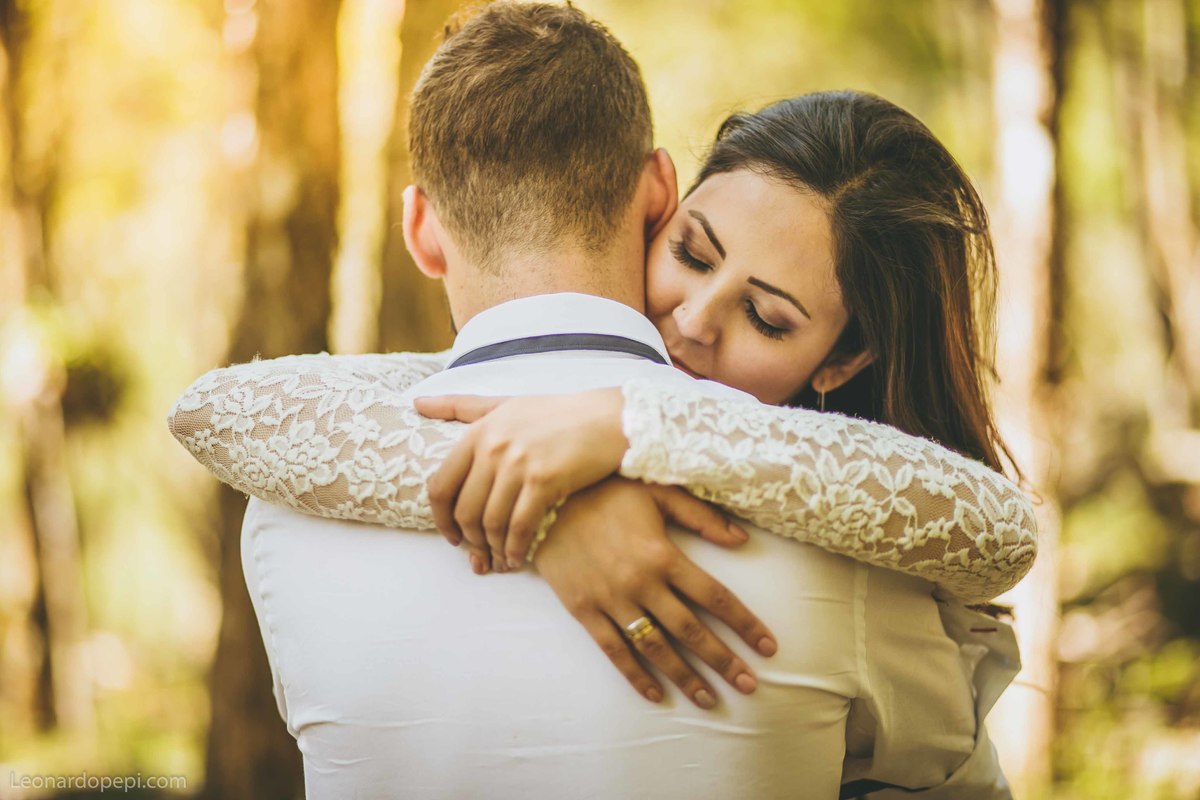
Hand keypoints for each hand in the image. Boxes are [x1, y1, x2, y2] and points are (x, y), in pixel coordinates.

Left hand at [414, 389, 627, 571]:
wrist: (609, 419)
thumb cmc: (557, 414)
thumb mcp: (505, 404)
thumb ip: (461, 406)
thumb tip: (418, 403)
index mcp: (479, 431)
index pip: (441, 485)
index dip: (440, 518)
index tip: (451, 535)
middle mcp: (493, 447)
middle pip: (464, 510)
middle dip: (469, 540)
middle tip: (479, 554)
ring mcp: (518, 464)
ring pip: (491, 522)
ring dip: (493, 548)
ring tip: (500, 559)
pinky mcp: (545, 480)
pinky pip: (520, 526)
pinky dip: (516, 548)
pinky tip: (519, 558)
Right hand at [531, 477, 777, 709]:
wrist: (544, 501)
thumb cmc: (606, 490)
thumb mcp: (657, 490)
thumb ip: (701, 515)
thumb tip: (742, 539)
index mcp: (663, 554)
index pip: (715, 597)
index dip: (745, 624)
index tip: (767, 647)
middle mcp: (641, 583)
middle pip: (691, 631)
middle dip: (724, 661)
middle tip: (749, 685)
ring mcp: (611, 600)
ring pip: (656, 648)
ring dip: (685, 677)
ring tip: (710, 700)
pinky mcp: (584, 611)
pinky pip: (614, 651)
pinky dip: (635, 676)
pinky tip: (656, 695)